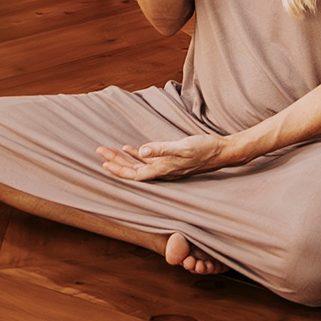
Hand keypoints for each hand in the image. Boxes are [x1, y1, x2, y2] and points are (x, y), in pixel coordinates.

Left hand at [93, 134, 233, 181]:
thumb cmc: (204, 149)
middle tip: (99, 151)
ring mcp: (166, 166)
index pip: (134, 174)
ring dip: (123, 158)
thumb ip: (162, 149)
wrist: (221, 151)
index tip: (104, 163)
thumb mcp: (183, 147)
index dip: (118, 170)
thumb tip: (142, 150)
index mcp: (162, 170)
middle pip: (133, 170)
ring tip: (109, 151)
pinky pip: (149, 159)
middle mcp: (162, 171)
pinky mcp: (170, 159)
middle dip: (115, 162)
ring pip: (139, 165)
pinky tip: (130, 148)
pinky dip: (137, 154)